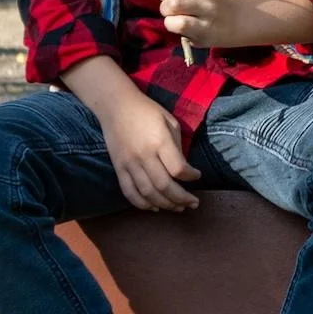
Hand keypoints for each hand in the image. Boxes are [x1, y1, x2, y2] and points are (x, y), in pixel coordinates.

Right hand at [98, 93, 201, 211]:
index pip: (178, 169)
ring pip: (148, 193)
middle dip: (182, 198)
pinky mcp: (118, 168)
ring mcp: (129, 164)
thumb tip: (183, 170)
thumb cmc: (147, 111)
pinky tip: (154, 207)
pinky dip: (142, 204)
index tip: (197, 176)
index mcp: (159, 141)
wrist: (115, 105)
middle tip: (193, 203)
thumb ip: (177, 147)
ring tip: (178, 208)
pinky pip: (129, 192)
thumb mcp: (169, 122)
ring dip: (165, 205)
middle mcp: (144, 155)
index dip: (191, 176)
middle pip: (164, 186)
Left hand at [131, 0, 233, 46]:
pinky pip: (178, 23)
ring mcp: (208, 8)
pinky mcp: (205, 28)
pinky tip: (178, 25)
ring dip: (166, 10)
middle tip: (169, 0)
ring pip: (173, 4)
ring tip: (174, 13)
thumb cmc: (198, 0)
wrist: (228, 21)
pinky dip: (171, 24)